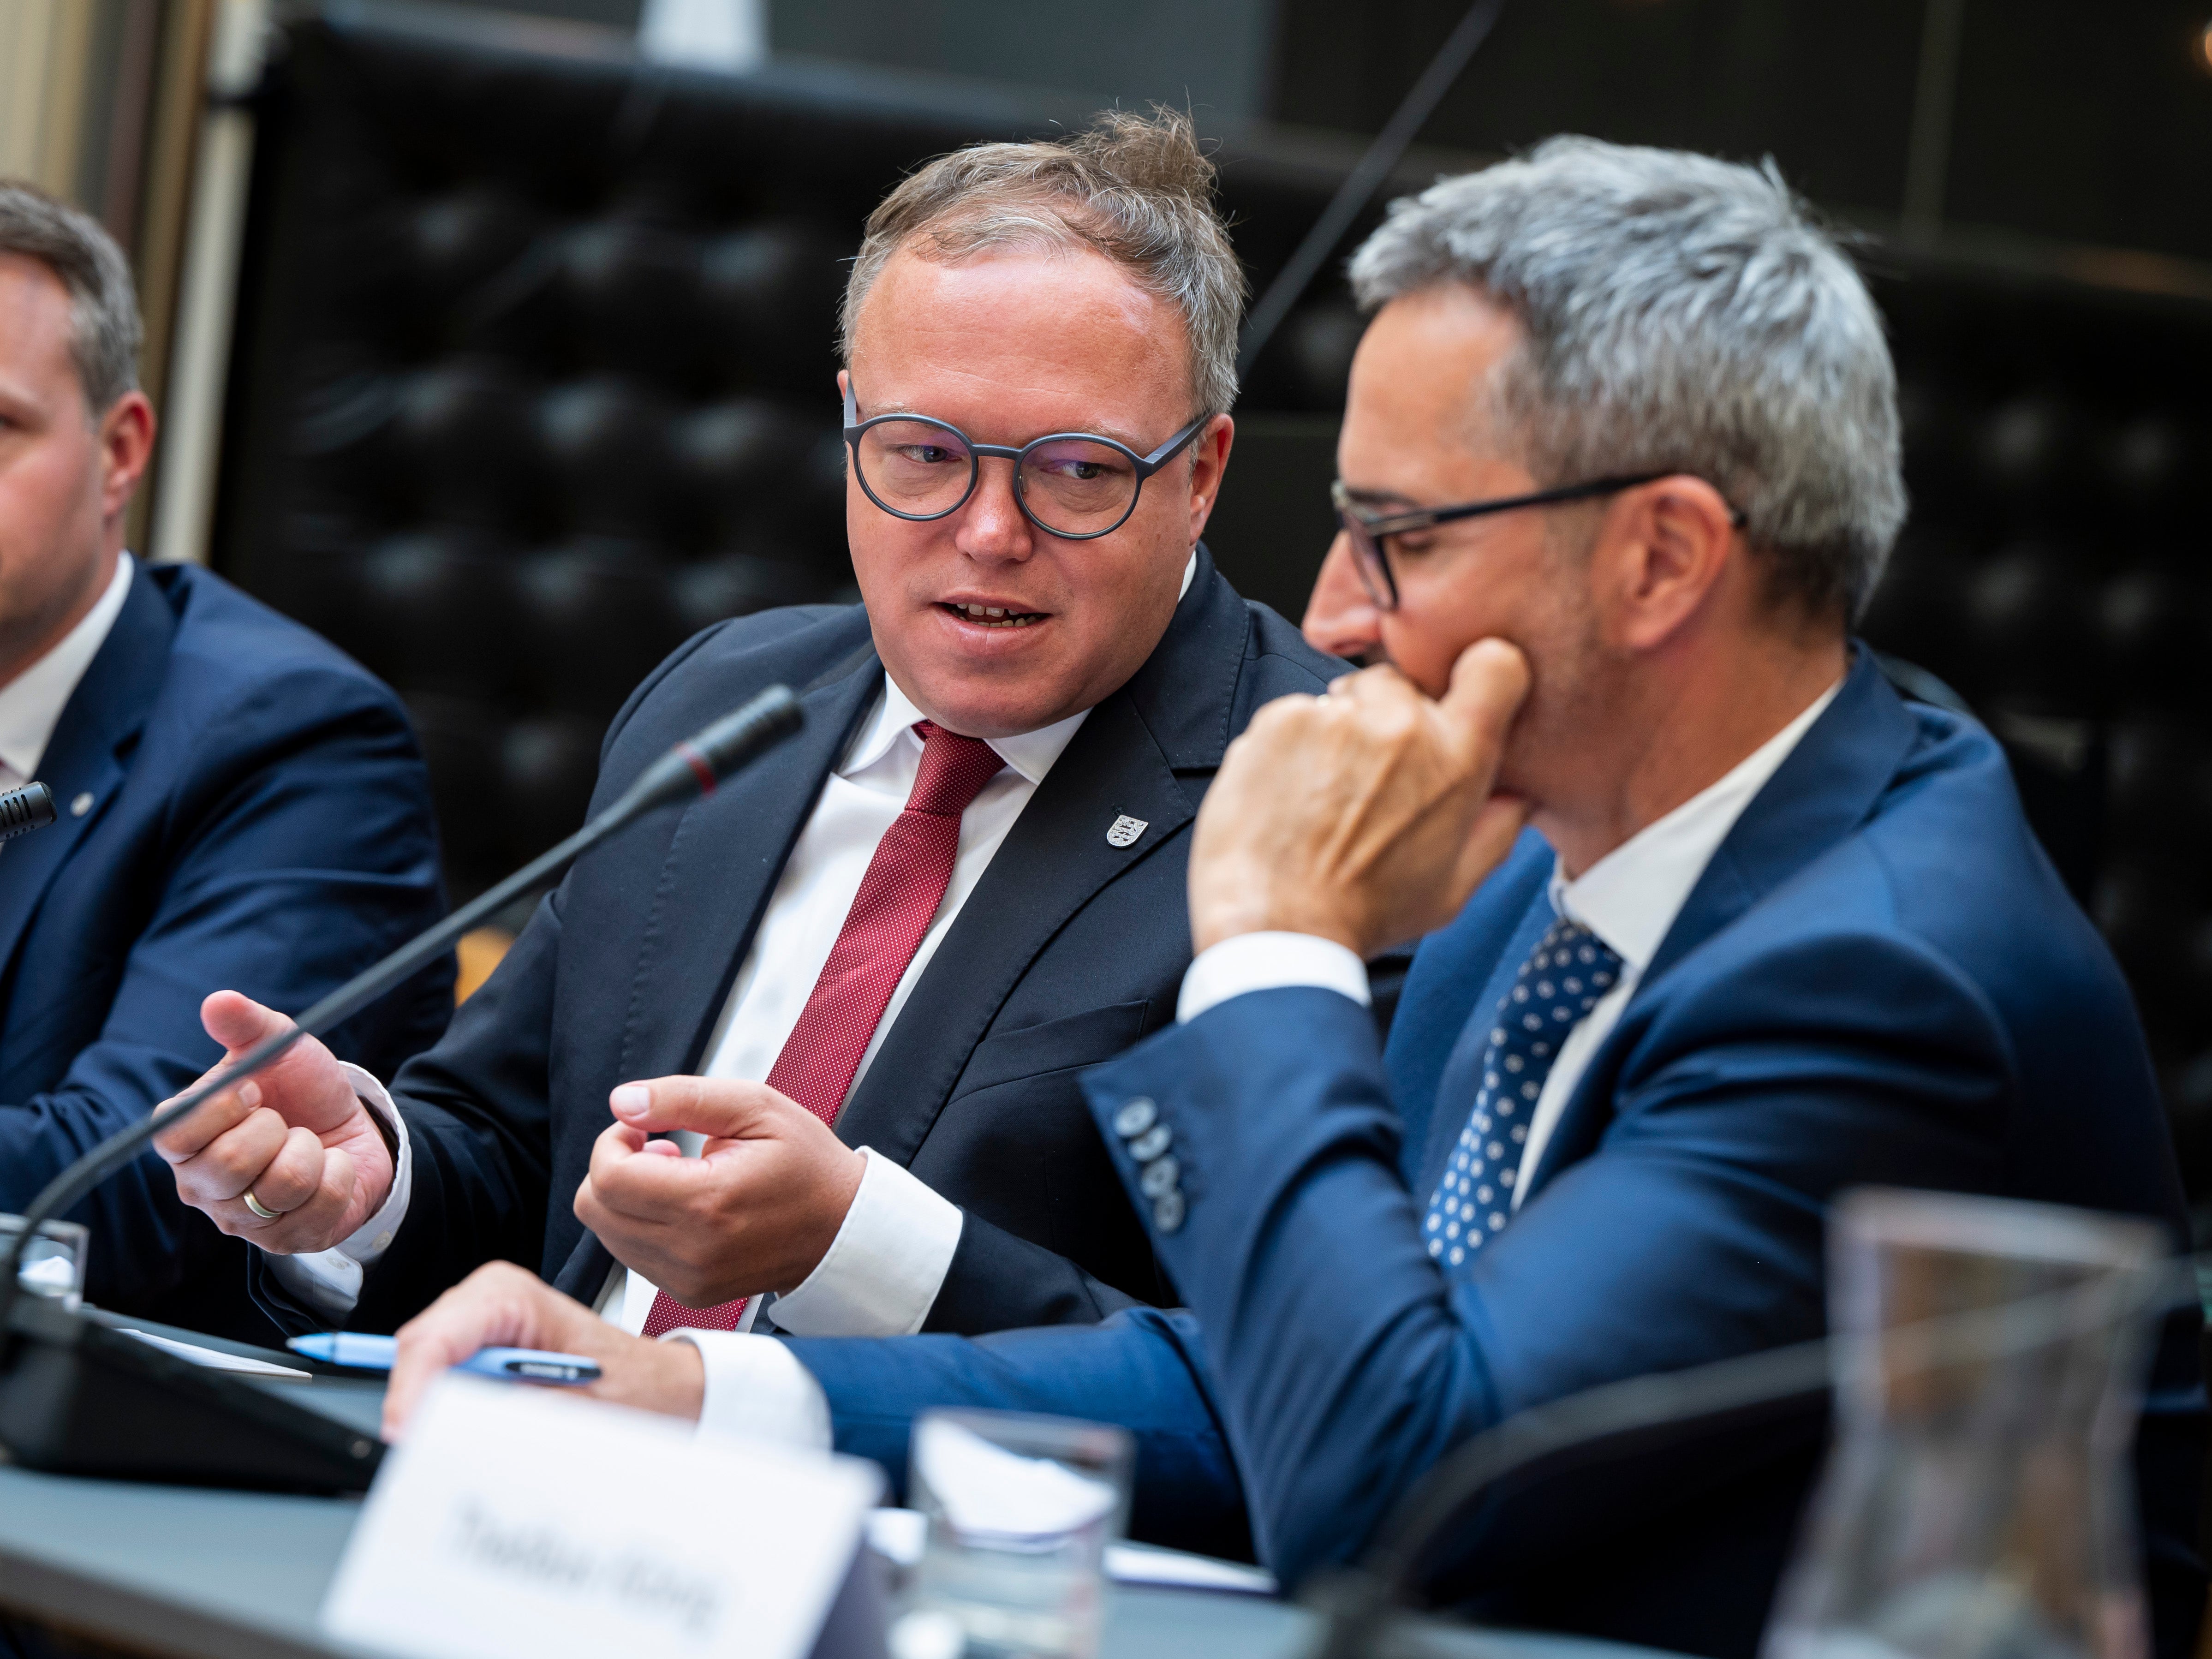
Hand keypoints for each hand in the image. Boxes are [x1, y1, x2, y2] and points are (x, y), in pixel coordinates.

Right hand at [151, 992, 394, 1253]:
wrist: (351, 1128)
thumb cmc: (300, 1091)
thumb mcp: (279, 1047)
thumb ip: (246, 1024)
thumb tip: (218, 1001)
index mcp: (184, 1140)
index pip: (175, 1134)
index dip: (221, 1107)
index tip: (254, 1090)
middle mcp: (202, 1187)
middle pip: (227, 1164)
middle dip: (274, 1129)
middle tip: (284, 1121)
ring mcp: (242, 1221)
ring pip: (281, 1185)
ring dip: (312, 1150)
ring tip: (308, 1144)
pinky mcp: (287, 1242)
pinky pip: (321, 1207)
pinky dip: (339, 1176)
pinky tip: (330, 1167)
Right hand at [383, 1261, 702, 1440]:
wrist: (661, 1389)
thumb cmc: (634, 1387)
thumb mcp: (577, 1409)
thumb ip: (514, 1416)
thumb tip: (458, 1429)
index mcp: (512, 1297)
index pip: (434, 1339)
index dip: (410, 1389)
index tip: (404, 1434)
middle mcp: (489, 1301)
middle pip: (418, 1351)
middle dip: (414, 1402)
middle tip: (423, 1453)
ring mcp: (481, 1325)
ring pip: (422, 1369)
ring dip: (430, 1410)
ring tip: (452, 1446)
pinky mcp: (481, 1353)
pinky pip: (441, 1381)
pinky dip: (445, 1413)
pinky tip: (466, 1433)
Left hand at [574, 1077, 866, 1307]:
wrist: (843, 1228)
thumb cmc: (806, 1164)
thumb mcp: (755, 1106)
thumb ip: (682, 1097)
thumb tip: (623, 1101)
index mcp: (707, 1203)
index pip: (609, 1178)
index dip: (612, 1141)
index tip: (644, 1127)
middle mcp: (692, 1251)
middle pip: (595, 1208)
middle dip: (614, 1166)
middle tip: (659, 1147)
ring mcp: (688, 1279)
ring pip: (607, 1234)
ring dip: (627, 1197)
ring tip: (678, 1175)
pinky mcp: (688, 1292)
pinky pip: (632, 1255)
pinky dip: (642, 1224)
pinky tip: (684, 1204)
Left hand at [1190, 638, 1533, 958]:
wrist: (1280, 926)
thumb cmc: (1367, 913)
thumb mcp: (1455, 885)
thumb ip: (1498, 827)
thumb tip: (1520, 792)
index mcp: (1456, 758)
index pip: (1495, 665)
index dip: (1479, 672)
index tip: (1458, 692)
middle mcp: (1401, 724)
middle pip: (1402, 685)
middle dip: (1389, 719)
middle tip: (1369, 779)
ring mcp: (1337, 717)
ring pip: (1343, 701)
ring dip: (1337, 735)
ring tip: (1323, 799)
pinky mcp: (1283, 720)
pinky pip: (1295, 715)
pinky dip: (1291, 747)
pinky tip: (1289, 796)